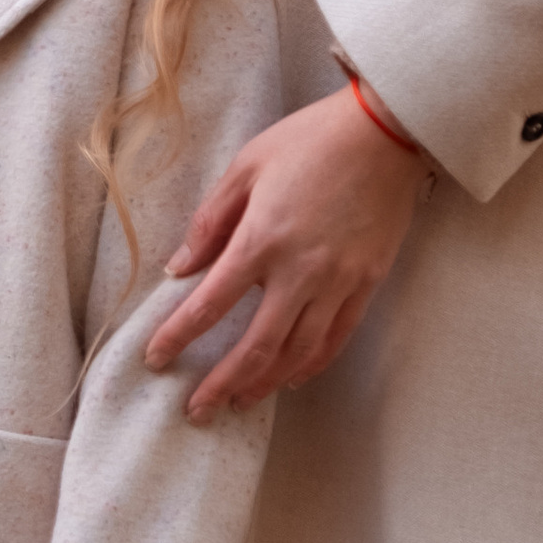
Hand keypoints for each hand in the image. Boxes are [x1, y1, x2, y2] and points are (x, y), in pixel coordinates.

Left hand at [145, 84, 433, 419]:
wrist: (385, 132)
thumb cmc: (310, 140)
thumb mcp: (247, 166)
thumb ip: (210, 220)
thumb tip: (179, 267)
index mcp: (261, 238)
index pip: (209, 304)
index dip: (178, 336)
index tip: (156, 358)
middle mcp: (299, 271)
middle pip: (255, 347)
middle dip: (221, 383)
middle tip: (196, 409)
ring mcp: (337, 282)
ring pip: (297, 353)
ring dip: (264, 383)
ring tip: (239, 401)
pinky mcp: (367, 283)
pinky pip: (336, 339)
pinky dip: (311, 365)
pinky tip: (291, 377)